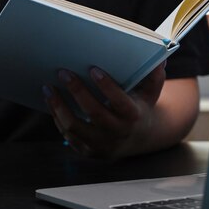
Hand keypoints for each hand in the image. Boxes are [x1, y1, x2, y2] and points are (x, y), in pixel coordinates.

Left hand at [43, 63, 165, 158]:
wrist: (137, 138)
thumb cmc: (140, 106)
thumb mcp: (150, 92)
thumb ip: (154, 75)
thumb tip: (160, 57)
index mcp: (134, 117)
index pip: (120, 103)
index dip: (107, 87)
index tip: (93, 69)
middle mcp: (118, 134)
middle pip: (94, 114)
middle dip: (77, 91)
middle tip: (63, 72)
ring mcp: (101, 145)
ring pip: (75, 127)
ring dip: (59, 106)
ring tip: (48, 88)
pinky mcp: (87, 151)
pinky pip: (68, 135)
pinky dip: (57, 118)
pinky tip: (51, 101)